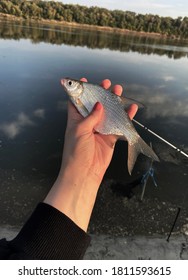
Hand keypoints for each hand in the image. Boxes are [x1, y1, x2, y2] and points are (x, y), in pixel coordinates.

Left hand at [44, 78, 137, 230]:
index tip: (85, 80)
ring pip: (108, 113)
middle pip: (95, 105)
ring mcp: (99, 129)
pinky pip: (118, 125)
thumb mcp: (80, 131)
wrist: (85, 173)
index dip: (80, 91)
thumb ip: (91, 117)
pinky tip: (131, 109)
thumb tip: (99, 105)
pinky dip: (125, 117)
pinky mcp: (110, 137)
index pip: (77, 102)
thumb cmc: (76, 151)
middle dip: (101, 94)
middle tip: (108, 84)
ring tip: (119, 91)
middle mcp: (87, 123)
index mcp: (76, 120)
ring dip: (114, 102)